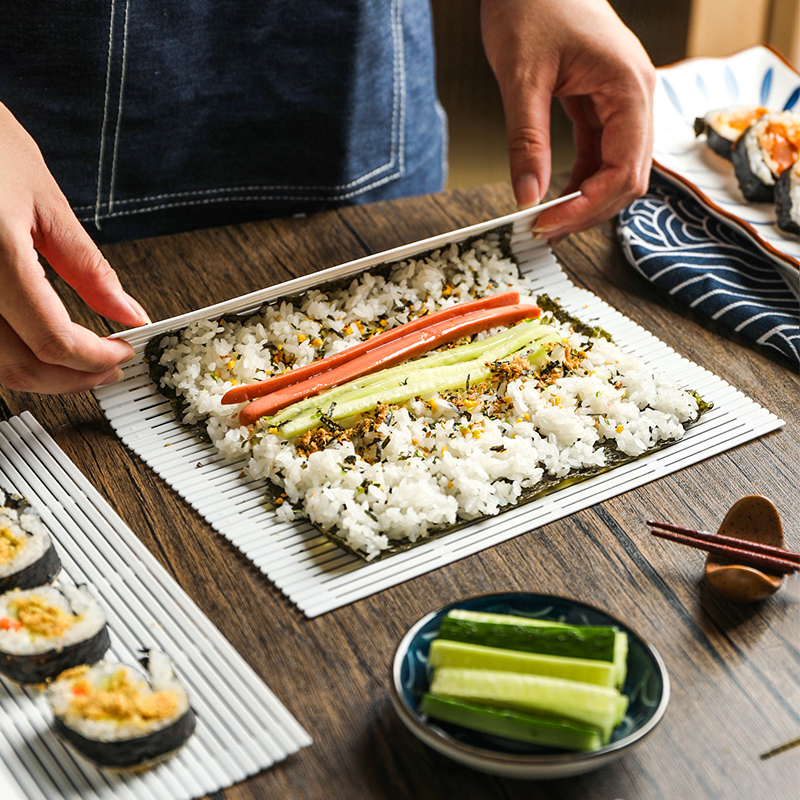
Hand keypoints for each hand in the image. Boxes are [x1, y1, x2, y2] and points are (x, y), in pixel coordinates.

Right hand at [0, 103, 148, 393]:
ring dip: (37, 374)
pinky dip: (7, 353)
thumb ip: (88, 267)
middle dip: (71, 377)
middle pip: (15, 367)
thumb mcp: (43, 197)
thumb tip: (129, 312)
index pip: (51, 339)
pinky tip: (33, 343)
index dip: (94, 358)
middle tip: (107, 367)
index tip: (123, 352)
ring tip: (77, 360)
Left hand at [481, 0, 655, 236]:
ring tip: (545, 218)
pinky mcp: (604, 102)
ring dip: (585, 198)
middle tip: (543, 230)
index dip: (588, 207)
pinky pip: (602, 152)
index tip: (547, 224)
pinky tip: (554, 193)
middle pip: (628, 177)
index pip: (624, 169)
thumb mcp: (521, 77)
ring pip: (617, 169)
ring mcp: (623, 100)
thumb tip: (527, 196)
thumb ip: (526, 140)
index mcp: (628, 88)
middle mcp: (636, 96)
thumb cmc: (531, 3)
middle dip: (588, 210)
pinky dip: (581, 178)